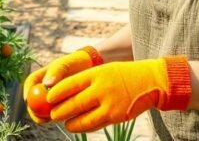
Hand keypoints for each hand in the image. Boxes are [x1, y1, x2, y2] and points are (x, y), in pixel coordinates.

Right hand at [23, 47, 100, 123]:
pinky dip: (58, 117)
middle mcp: (44, 88)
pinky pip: (56, 114)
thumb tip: (46, 84)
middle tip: (40, 119)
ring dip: (46, 117)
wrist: (90, 69)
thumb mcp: (66, 64)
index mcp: (41, 76)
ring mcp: (51, 97)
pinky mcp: (61, 105)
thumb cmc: (76, 63)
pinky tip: (65, 117)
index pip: (29, 83)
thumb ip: (56, 72)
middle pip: (33, 101)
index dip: (26, 92)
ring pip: (43, 110)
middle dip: (34, 112)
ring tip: (54, 119)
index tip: (28, 101)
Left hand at [46, 56, 191, 132]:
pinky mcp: (115, 117)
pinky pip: (94, 125)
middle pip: (74, 103)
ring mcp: (109, 104)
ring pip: (82, 118)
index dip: (56, 93)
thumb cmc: (122, 75)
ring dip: (69, 122)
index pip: (70, 84)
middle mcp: (101, 89)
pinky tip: (76, 126)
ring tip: (63, 121)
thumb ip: (85, 80)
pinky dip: (83, 127)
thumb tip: (61, 90)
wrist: (151, 81)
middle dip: (59, 110)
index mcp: (96, 74)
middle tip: (51, 113)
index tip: (48, 98)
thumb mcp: (103, 70)